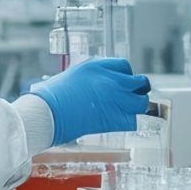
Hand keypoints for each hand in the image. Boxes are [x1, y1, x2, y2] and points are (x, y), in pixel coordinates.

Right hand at [28, 57, 151, 143]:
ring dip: (137, 106)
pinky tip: (120, 123)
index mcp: (97, 66)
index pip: (125, 66)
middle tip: (132, 97)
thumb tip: (95, 87)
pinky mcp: (116, 118)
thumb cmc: (51, 96)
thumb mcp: (72, 76)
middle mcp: (111, 79)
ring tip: (129, 111)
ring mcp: (116, 98)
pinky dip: (129, 122)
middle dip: (138, 90)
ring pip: (142, 102)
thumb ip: (89, 79)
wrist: (48, 111)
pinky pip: (134, 120)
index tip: (122, 83)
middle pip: (140, 82)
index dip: (126, 76)